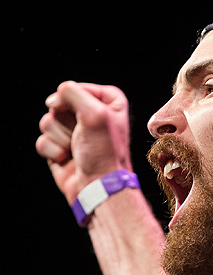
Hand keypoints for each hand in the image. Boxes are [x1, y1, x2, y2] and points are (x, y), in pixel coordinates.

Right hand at [36, 82, 132, 205]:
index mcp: (107, 100)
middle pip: (58, 104)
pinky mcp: (60, 147)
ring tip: (76, 149)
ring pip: (47, 121)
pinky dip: (53, 150)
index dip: (74, 102)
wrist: (98, 186)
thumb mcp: (94, 113)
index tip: (85, 117)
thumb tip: (51, 101)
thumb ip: (71, 93)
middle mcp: (91, 113)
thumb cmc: (104, 151)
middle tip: (82, 136)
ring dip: (59, 137)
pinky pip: (42, 140)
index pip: (75, 87)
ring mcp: (74, 131)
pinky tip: (67, 159)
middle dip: (65, 122)